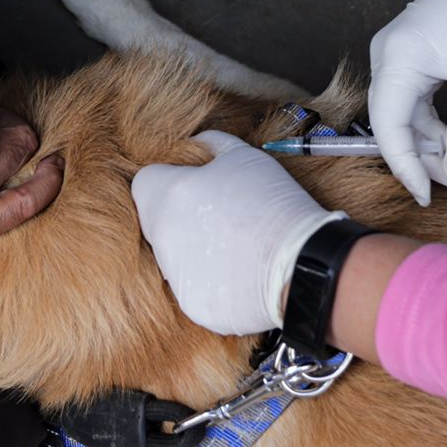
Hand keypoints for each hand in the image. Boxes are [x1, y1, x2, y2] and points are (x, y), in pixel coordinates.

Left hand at [132, 131, 341, 335]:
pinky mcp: (191, 303)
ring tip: (234, 246)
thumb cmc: (273, 203)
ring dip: (193, 250)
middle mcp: (162, 237)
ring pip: (172, 257)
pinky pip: (192, 286)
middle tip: (220, 217)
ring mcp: (173, 274)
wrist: (301, 262)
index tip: (195, 187)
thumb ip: (213, 144)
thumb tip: (198, 143)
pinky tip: (239, 273)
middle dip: (180, 217)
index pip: (145, 183)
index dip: (169, 181)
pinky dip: (210, 281)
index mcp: (168, 195)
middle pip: (156, 222)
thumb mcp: (245, 157)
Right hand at [368, 0, 446, 204]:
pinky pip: (415, 101)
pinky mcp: (413, 56)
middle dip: (424, 158)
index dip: (406, 167)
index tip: (426, 196)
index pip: (388, 128)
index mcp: (397, 59)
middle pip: (393, 124)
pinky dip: (436, 124)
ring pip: (405, 115)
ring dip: (434, 143)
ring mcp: (398, 55)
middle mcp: (387, 57)